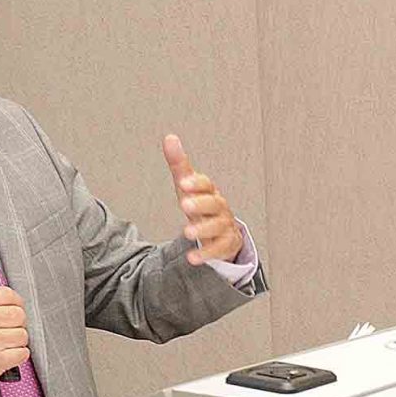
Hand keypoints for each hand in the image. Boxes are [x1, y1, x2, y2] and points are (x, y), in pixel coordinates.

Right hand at [0, 285, 29, 389]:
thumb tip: (10, 301)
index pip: (9, 295)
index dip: (15, 303)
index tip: (13, 309)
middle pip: (19, 315)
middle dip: (15, 323)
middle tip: (5, 329)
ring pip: (23, 335)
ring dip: (15, 341)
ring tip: (0, 343)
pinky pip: (22, 353)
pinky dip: (16, 355)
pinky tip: (3, 354)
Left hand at [164, 134, 242, 263]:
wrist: (222, 231)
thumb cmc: (202, 205)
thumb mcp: (188, 185)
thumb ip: (179, 164)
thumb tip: (170, 138)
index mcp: (210, 191)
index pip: (206, 184)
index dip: (196, 183)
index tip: (183, 183)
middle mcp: (220, 208)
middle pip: (214, 204)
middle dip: (200, 204)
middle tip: (185, 205)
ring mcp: (224, 226)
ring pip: (217, 227)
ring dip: (202, 229)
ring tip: (187, 233)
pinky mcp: (226, 245)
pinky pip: (218, 250)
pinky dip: (205, 254)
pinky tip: (192, 258)